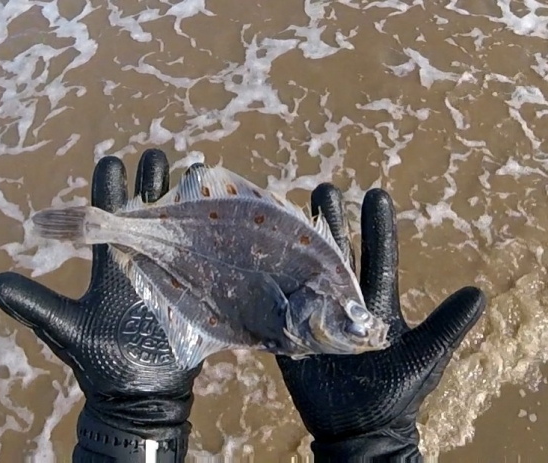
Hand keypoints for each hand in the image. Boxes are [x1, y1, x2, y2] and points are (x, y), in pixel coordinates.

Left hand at [0, 150, 201, 459]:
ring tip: (189, 167)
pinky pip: (200, 250)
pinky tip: (214, 202)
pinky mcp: (191, 285)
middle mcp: (138, 258)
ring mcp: (167, 269)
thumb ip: (35, 305)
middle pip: (145, 209)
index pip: (107, 214)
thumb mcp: (66, 329)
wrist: (141, 393)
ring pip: (174, 223)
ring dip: (180, 195)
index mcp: (110, 261)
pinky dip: (206, 225)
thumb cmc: (103, 360)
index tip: (113, 164)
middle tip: (156, 157)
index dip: (110, 187)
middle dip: (151, 181)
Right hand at [276, 185, 484, 458]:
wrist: (360, 430)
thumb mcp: (425, 358)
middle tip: (323, 189)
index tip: (374, 194)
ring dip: (298, 244)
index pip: (377, 257)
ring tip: (286, 211)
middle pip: (337, 254)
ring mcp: (316, 315)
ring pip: (306, 272)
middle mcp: (344, 301)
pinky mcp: (292, 335)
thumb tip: (479, 293)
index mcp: (376, 302)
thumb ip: (447, 327)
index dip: (377, 227)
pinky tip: (259, 255)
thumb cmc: (396, 394)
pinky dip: (270, 283)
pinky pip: (280, 306)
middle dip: (330, 222)